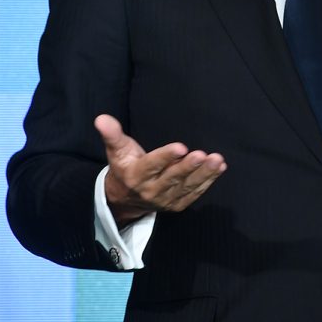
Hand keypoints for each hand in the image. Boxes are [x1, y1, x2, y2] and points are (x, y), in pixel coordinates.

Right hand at [94, 114, 226, 226]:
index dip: (166, 157)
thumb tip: (101, 118)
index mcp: (136, 175)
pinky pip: (194, 193)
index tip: (181, 147)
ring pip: (186, 186)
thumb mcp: (116, 150)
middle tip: (203, 155)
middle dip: (188, 167)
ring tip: (217, 160)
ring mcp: (165, 199)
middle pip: (172, 178)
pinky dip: (208, 182)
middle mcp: (151, 190)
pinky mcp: (177, 204)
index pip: (152, 166)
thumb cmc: (124, 166)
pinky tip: (219, 168)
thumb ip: (112, 134)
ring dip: (204, 174)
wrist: (124, 200)